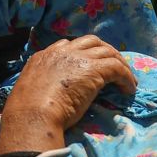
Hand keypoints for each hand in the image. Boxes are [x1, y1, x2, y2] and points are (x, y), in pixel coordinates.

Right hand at [0, 36, 136, 154]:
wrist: (33, 115)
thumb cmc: (27, 112)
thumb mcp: (29, 91)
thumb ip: (41, 85)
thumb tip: (48, 95)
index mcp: (44, 56)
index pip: (67, 45)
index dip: (81, 53)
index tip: (89, 64)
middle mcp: (62, 52)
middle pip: (91, 41)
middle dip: (105, 51)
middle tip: (113, 66)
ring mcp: (78, 58)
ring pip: (107, 51)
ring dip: (119, 64)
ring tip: (126, 79)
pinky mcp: (94, 69)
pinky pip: (117, 67)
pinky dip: (126, 77)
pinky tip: (128, 89)